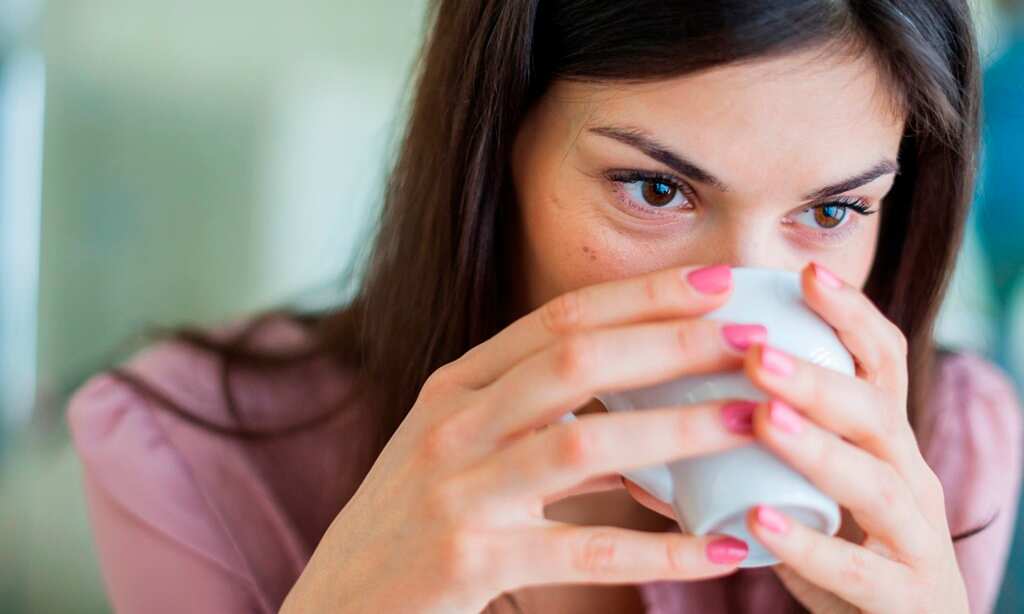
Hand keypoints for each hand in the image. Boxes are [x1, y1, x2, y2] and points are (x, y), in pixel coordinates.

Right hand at [281, 265, 766, 613]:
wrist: (336, 607)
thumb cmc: (413, 523)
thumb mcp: (462, 451)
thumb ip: (542, 424)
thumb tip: (653, 419)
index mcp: (457, 386)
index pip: (559, 319)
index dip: (643, 295)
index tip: (718, 280)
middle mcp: (454, 424)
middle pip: (576, 361)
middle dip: (671, 341)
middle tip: (754, 336)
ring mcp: (456, 491)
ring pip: (583, 443)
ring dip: (677, 429)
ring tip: (754, 422)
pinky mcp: (466, 561)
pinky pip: (583, 550)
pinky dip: (661, 552)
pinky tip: (722, 552)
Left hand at [739, 262, 967, 613]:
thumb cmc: (839, 549)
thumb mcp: (806, 486)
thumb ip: (747, 445)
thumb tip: (650, 404)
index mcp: (884, 442)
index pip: (882, 362)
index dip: (852, 315)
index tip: (804, 272)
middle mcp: (910, 478)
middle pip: (878, 412)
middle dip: (816, 379)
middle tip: (753, 352)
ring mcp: (915, 540)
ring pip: (878, 484)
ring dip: (817, 447)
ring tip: (761, 418)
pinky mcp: (907, 599)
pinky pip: (862, 572)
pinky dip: (810, 546)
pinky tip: (760, 518)